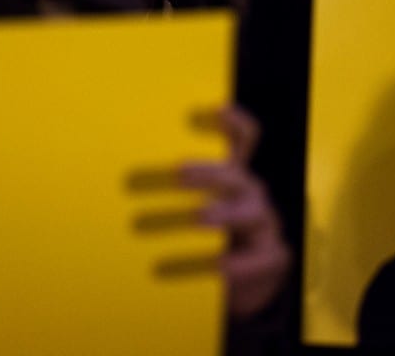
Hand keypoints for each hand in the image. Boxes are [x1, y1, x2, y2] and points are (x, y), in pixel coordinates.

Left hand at [180, 107, 290, 319]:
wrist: (245, 281)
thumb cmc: (211, 236)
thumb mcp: (194, 205)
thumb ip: (169, 188)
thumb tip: (122, 179)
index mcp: (233, 173)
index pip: (243, 136)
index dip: (230, 121)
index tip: (197, 114)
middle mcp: (251, 193)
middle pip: (236, 174)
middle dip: (208, 171)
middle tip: (179, 172)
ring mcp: (265, 224)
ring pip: (251, 212)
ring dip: (224, 213)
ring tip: (200, 217)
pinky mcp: (272, 257)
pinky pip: (254, 259)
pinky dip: (234, 263)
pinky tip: (218, 268)